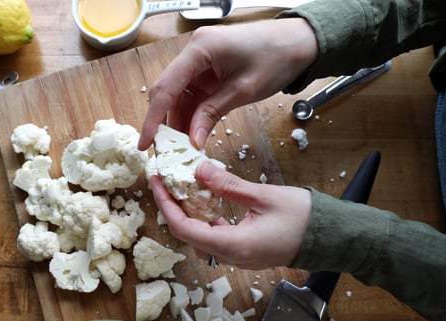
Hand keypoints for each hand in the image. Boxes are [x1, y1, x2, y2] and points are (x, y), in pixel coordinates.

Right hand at [138, 18, 317, 149]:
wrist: (300, 43)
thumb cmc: (276, 58)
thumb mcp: (242, 91)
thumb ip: (211, 114)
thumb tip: (191, 142)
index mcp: (199, 49)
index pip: (166, 88)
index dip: (153, 119)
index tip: (145, 144)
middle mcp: (194, 52)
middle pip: (167, 91)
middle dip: (163, 122)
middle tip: (161, 152)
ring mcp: (200, 61)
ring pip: (178, 96)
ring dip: (178, 122)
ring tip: (178, 149)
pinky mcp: (207, 70)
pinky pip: (192, 95)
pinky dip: (190, 115)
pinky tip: (191, 135)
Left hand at [150, 161, 311, 269]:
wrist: (334, 238)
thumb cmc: (305, 218)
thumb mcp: (264, 196)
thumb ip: (228, 185)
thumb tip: (199, 171)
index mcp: (232, 246)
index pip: (184, 229)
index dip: (165, 205)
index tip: (156, 182)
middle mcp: (231, 256)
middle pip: (188, 233)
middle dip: (172, 206)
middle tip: (164, 179)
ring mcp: (238, 255)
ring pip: (201, 235)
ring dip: (188, 211)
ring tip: (180, 184)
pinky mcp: (245, 250)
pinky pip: (216, 235)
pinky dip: (206, 216)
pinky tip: (205, 197)